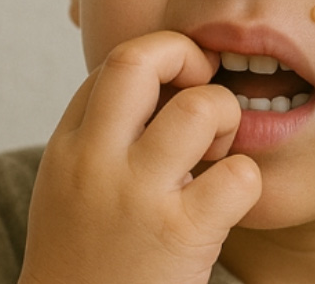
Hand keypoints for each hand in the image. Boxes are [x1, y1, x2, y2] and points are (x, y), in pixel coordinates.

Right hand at [18, 32, 261, 283]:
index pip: (115, 62)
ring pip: (201, 107)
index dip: (160, 59)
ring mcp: (136, 198)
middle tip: (203, 85)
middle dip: (185, 54)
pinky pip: (239, 174)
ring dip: (225, 116)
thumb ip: (105, 134)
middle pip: (138, 58)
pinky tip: (228, 200)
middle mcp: (94, 163)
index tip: (178, 84)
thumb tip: (163, 82)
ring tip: (217, 151)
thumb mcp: (72, 187)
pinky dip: (246, 179)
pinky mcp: (180, 237)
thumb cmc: (88, 260)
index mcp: (67, 148)